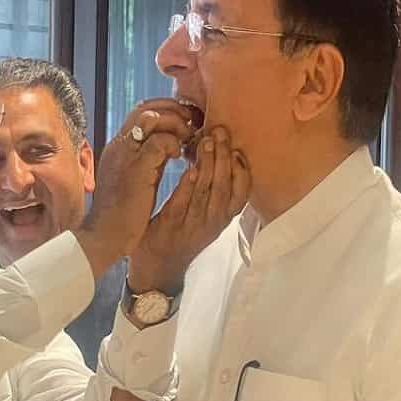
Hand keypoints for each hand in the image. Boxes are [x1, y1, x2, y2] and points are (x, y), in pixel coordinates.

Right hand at [75, 100, 195, 279]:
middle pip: (146, 108)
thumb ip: (152, 157)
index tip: (185, 119)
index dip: (166, 110)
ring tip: (188, 137)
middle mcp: (119, 145)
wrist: (106, 235)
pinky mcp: (135, 169)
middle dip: (174, 110)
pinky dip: (174, 143)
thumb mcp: (138, 176)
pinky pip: (159, 142)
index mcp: (119, 146)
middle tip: (192, 122)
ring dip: (175, 124)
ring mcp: (125, 155)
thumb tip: (172, 143)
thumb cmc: (123, 212)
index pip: (141, 112)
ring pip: (151, 119)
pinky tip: (180, 155)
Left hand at [128, 126, 249, 294]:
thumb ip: (213, 195)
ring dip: (209, 165)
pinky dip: (189, 186)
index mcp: (222, 218)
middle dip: (225, 157)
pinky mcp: (172, 226)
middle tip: (221, 132)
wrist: (158, 268)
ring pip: (208, 193)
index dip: (242, 170)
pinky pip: (183, 204)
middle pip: (225, 186)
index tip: (239, 148)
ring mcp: (193, 225)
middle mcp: (213, 222)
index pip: (242, 192)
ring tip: (208, 141)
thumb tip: (219, 160)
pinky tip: (190, 169)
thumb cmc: (182, 236)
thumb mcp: (205, 218)